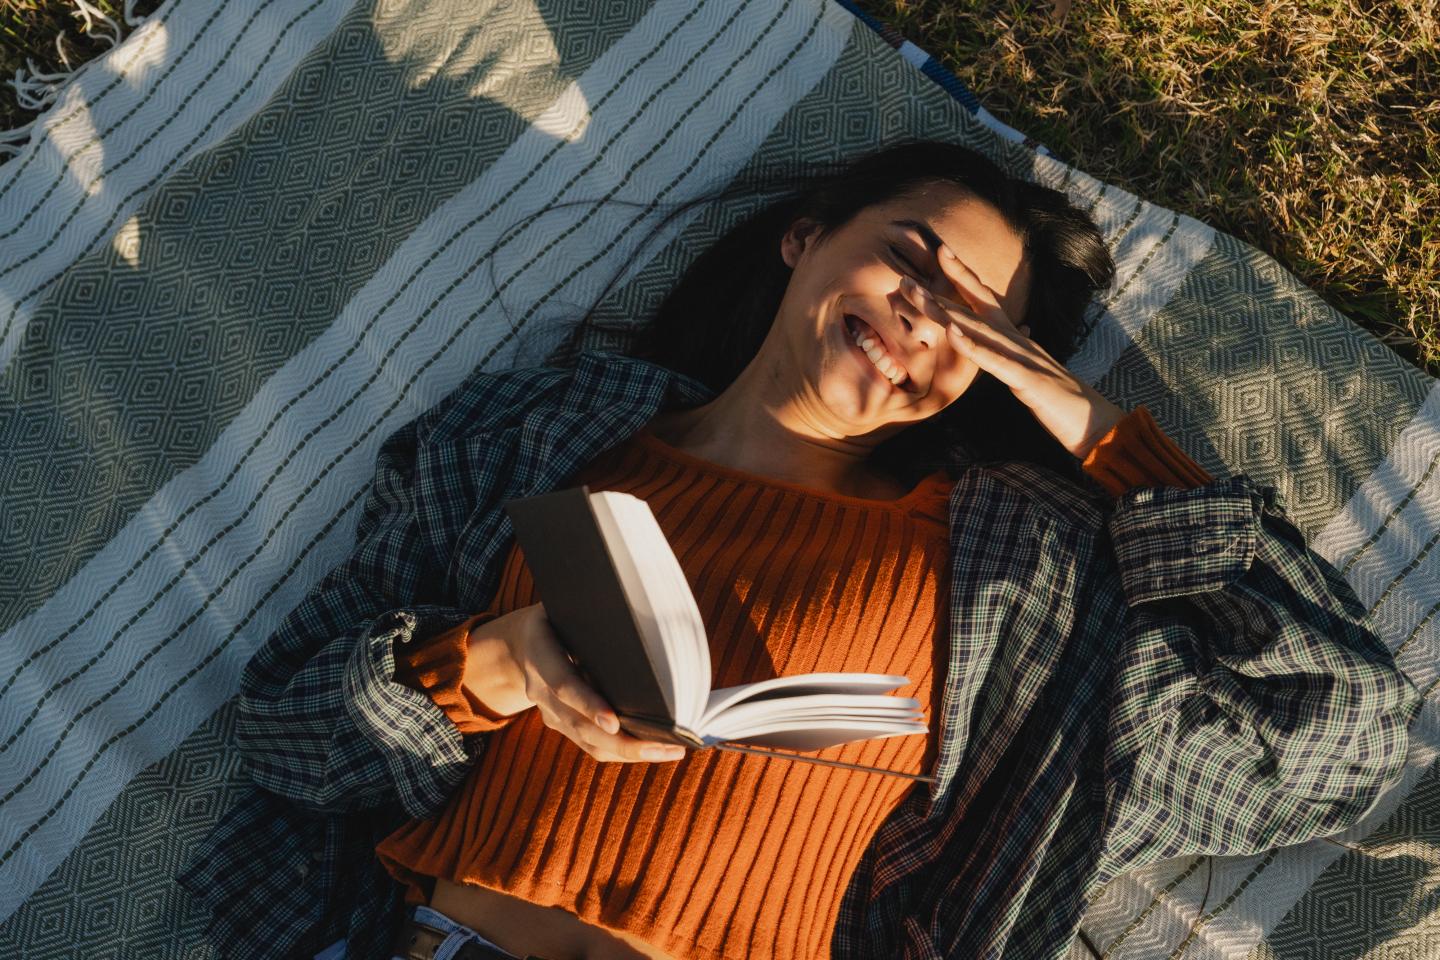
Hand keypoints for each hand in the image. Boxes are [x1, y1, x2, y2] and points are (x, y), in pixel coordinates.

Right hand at [465, 603, 687, 762]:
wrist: (519, 647)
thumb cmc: (556, 620)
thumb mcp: (562, 609)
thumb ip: (589, 618)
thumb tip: (641, 618)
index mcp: (540, 657)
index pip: (564, 686)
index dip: (588, 705)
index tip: (614, 723)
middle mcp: (542, 692)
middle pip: (581, 727)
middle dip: (624, 742)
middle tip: (664, 746)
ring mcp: (551, 714)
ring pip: (589, 744)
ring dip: (631, 752)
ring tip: (671, 751)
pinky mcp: (562, 727)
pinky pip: (592, 747)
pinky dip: (624, 752)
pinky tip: (656, 749)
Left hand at [903, 246, 1125, 459]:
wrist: (1093, 421)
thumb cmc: (1058, 399)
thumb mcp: (1028, 370)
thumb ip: (1014, 352)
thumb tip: (1012, 332)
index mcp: (1016, 338)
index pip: (985, 301)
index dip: (963, 276)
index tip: (938, 253)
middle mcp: (1018, 339)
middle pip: (974, 310)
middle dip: (940, 292)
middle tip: (904, 279)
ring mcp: (1023, 357)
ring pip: (980, 329)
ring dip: (948, 313)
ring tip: (920, 298)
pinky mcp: (1027, 380)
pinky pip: (996, 361)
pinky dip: (973, 346)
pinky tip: (952, 333)